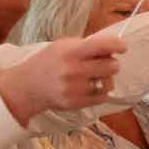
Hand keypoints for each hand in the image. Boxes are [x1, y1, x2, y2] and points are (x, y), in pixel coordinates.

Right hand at [0, 32, 126, 122]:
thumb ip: (87, 45)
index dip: (117, 45)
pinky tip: (88, 88)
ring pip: (109, 83)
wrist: (26, 86)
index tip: (122, 47)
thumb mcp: (63, 46)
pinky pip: (103, 97)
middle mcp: (73, 70)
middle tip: (102, 64)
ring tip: (93, 77)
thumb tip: (114, 47)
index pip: (102, 45)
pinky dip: (100, 92)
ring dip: (105, 79)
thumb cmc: (49, 62)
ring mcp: (74, 88)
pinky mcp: (75, 103)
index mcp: (70, 52)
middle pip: (112, 66)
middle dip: (110, 64)